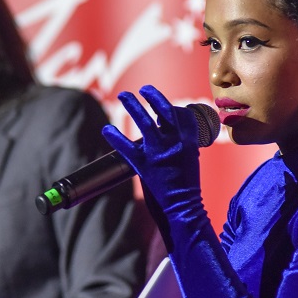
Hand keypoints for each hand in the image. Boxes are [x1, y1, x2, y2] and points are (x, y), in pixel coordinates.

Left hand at [101, 85, 203, 235]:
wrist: (185, 208)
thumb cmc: (186, 186)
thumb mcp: (190, 160)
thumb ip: (181, 146)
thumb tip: (172, 137)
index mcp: (189, 141)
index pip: (182, 114)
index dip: (170, 106)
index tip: (160, 104)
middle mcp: (175, 143)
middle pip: (163, 110)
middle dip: (152, 96)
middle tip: (142, 89)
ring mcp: (159, 153)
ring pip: (144, 122)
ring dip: (132, 105)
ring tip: (123, 95)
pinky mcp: (144, 165)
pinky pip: (126, 147)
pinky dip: (115, 137)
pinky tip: (106, 130)